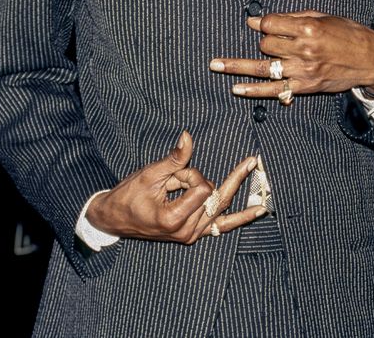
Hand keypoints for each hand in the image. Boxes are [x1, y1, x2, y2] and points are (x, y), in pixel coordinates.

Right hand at [85, 130, 265, 242]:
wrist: (114, 220)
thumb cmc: (128, 197)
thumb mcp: (150, 174)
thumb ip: (174, 159)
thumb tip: (188, 136)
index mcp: (173, 220)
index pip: (203, 188)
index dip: (190, 175)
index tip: (172, 176)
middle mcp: (186, 232)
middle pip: (213, 195)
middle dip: (199, 179)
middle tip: (249, 160)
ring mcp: (192, 236)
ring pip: (219, 204)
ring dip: (209, 189)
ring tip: (216, 176)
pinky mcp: (194, 234)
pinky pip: (223, 225)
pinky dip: (241, 217)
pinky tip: (259, 209)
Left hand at [209, 11, 373, 101]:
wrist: (371, 59)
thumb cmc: (348, 33)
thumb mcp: (323, 17)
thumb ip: (291, 17)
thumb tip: (259, 20)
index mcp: (309, 27)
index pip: (271, 24)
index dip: (263, 23)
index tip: (261, 24)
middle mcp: (304, 49)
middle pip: (266, 45)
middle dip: (264, 42)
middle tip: (272, 42)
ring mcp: (304, 70)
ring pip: (263, 67)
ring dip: (236, 66)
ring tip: (215, 65)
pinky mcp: (305, 86)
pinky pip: (274, 90)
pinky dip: (254, 91)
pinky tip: (237, 88)